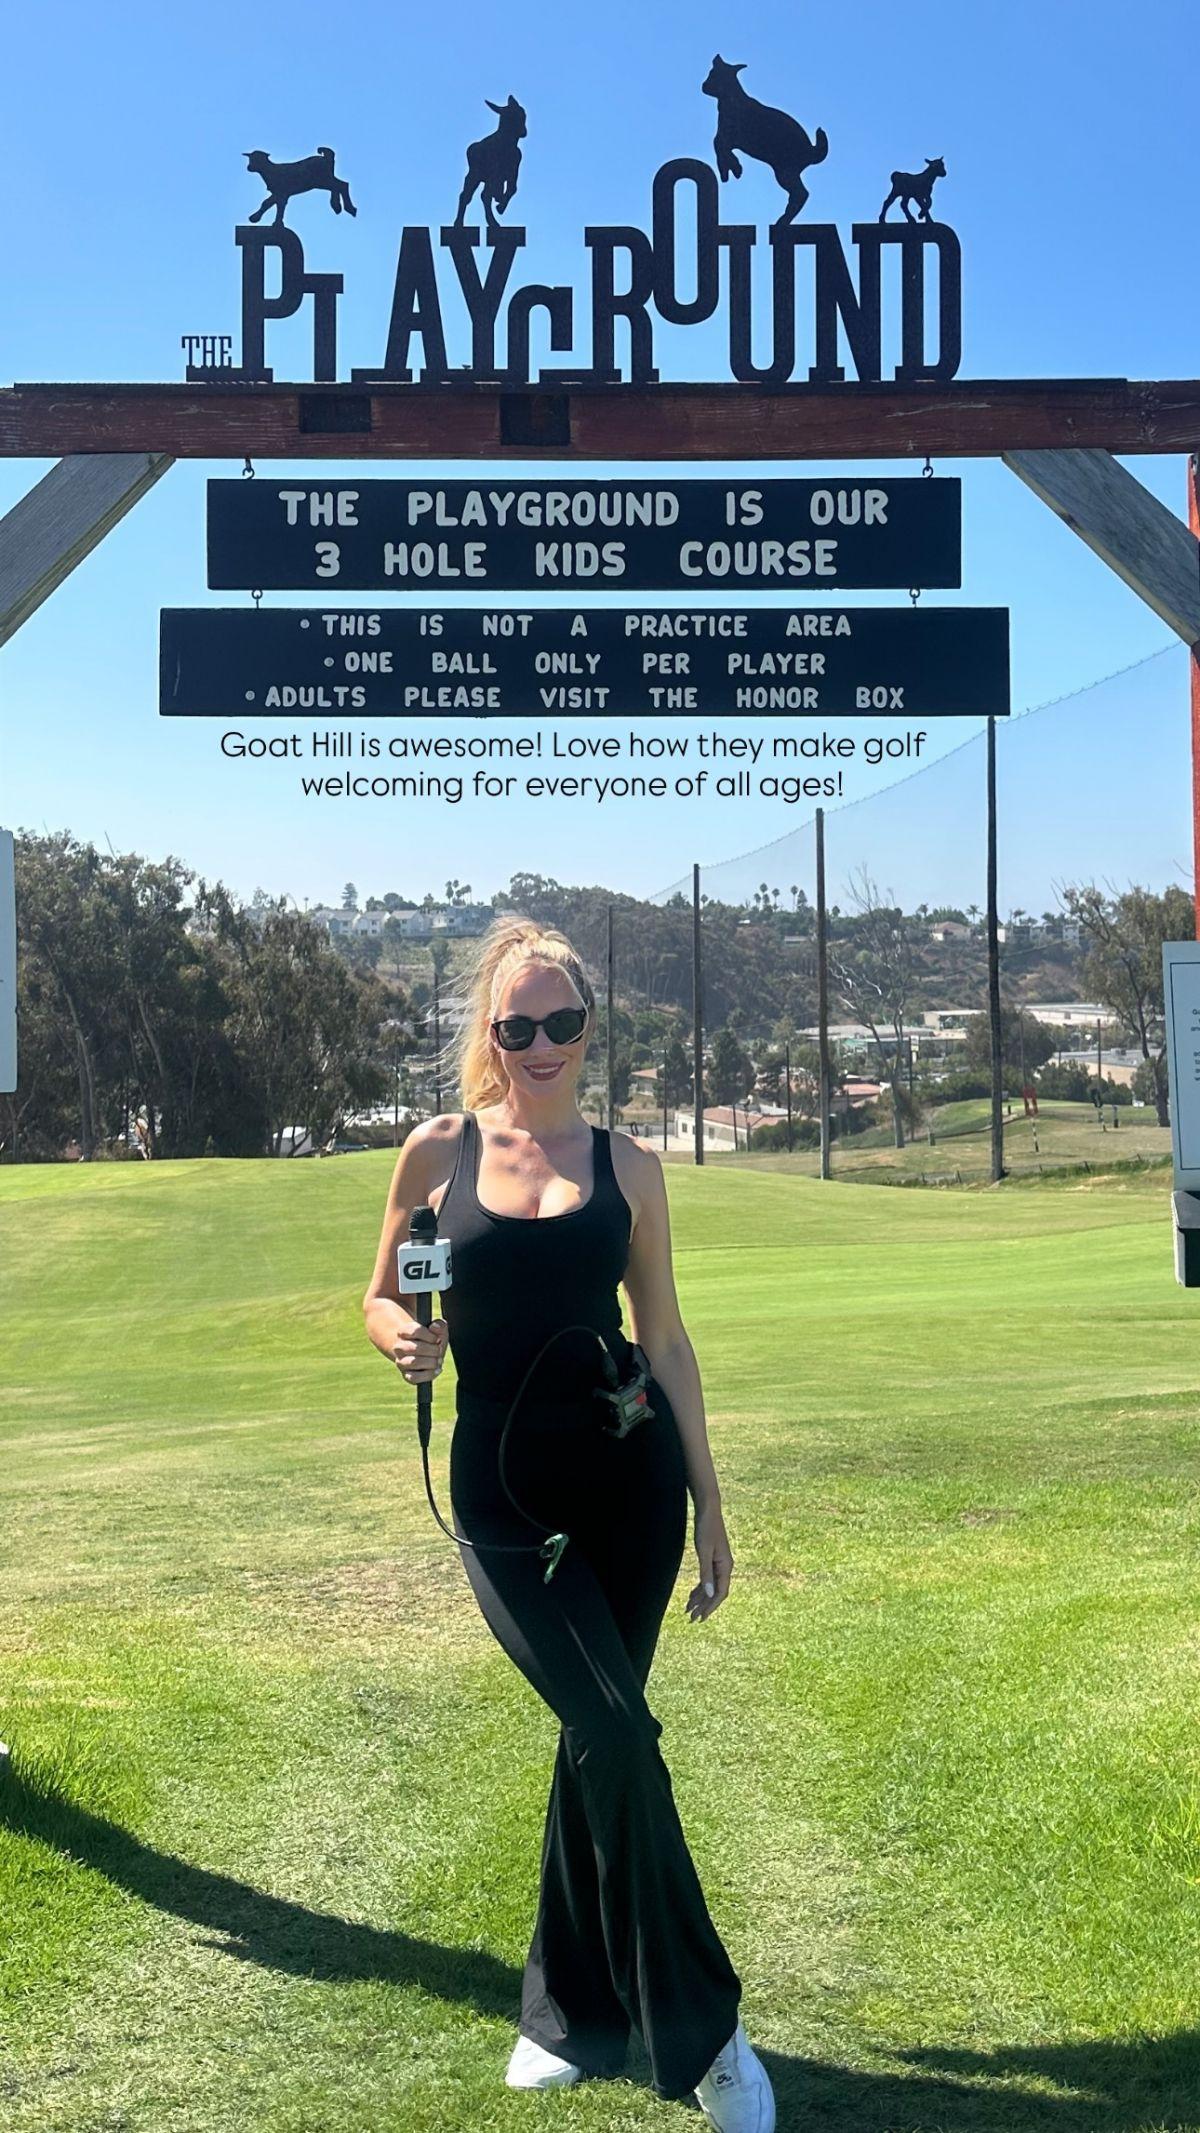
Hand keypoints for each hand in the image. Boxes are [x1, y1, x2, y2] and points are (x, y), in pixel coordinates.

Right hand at [391, 1317, 448, 1383]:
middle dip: (432, 1350)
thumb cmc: (431, 1340)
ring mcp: (401, 1362)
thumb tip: (435, 1327)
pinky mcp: (406, 1375)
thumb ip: (439, 1325)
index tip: (437, 1338)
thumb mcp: (437, 1330)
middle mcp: (399, 1347)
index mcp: (403, 1332)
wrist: (424, 1353)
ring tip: (438, 1360)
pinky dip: (428, 1374)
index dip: (429, 1335)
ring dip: (431, 1362)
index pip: (414, 1331)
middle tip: (439, 1350)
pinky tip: (437, 1369)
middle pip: (414, 1348)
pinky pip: (414, 1378)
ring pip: (413, 1363)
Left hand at [684, 1500, 732, 1622]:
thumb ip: (706, 1573)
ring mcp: (719, 1563)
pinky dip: (700, 1587)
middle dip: (704, 1606)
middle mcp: (725, 1567)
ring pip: (710, 1586)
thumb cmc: (706, 1528)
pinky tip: (692, 1595)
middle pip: (715, 1592)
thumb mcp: (704, 1552)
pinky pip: (708, 1578)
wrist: (708, 1510)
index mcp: (726, 1566)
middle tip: (692, 1619)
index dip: (711, 1606)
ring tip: (688, 1610)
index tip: (701, 1617)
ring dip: (700, 1598)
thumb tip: (710, 1593)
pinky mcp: (712, 1558)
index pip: (720, 1593)